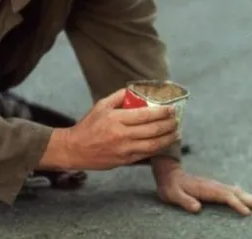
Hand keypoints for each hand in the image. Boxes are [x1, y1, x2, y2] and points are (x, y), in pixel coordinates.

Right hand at [47, 89, 179, 169]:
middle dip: (169, 125)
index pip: (146, 115)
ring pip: (153, 145)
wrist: (74, 149)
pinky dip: (158, 148)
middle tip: (177, 120)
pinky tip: (164, 143)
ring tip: (176, 132)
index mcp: (116, 119)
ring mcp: (125, 150)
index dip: (162, 112)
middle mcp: (122, 135)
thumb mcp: (101, 105)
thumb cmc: (88, 126)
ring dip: (168, 138)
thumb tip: (137, 91)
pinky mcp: (125, 161)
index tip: (171, 109)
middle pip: (153, 130)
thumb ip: (119, 96)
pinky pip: (146, 155)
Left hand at [152, 157, 251, 215]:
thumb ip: (184, 201)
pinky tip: (248, 198)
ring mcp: (216, 186)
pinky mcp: (215, 188)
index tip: (247, 213)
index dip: (236, 204)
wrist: (169, 174)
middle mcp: (214, 186)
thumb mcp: (173, 195)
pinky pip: (233, 192)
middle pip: (237, 193)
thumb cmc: (171, 186)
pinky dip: (243, 196)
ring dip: (251, 199)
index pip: (225, 196)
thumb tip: (197, 208)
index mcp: (206, 188)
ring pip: (237, 192)